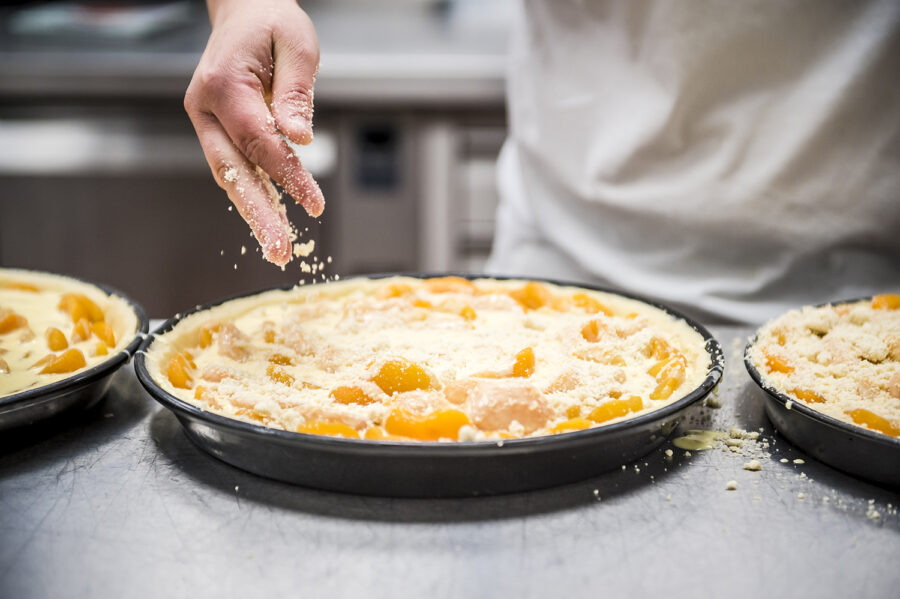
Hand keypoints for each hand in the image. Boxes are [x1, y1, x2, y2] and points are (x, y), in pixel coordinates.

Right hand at [185, 0, 323, 266]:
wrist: (244, 10)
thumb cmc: (273, 22)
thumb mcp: (298, 44)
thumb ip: (298, 92)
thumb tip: (301, 138)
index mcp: (224, 83)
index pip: (258, 140)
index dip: (287, 175)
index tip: (313, 203)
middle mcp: (205, 106)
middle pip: (231, 170)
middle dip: (257, 214)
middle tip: (279, 251)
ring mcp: (205, 120)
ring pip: (229, 176)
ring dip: (253, 213)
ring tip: (276, 248)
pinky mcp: (215, 130)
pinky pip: (234, 168)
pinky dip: (253, 195)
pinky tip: (272, 221)